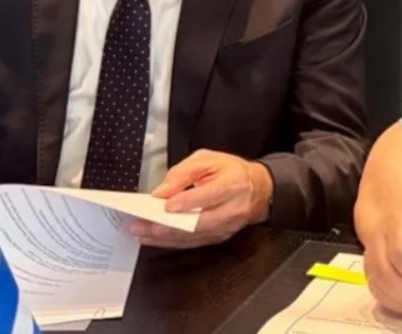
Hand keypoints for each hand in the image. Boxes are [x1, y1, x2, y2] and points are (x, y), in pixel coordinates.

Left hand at [129, 149, 272, 248]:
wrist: (259, 189)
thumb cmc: (232, 172)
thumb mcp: (208, 159)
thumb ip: (184, 172)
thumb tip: (162, 192)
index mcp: (233, 184)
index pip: (210, 195)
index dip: (187, 202)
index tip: (166, 206)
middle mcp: (233, 209)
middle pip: (200, 222)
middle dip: (169, 226)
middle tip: (145, 225)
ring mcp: (228, 227)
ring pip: (194, 236)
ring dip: (166, 237)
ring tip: (142, 233)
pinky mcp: (220, 237)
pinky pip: (194, 242)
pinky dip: (173, 241)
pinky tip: (156, 238)